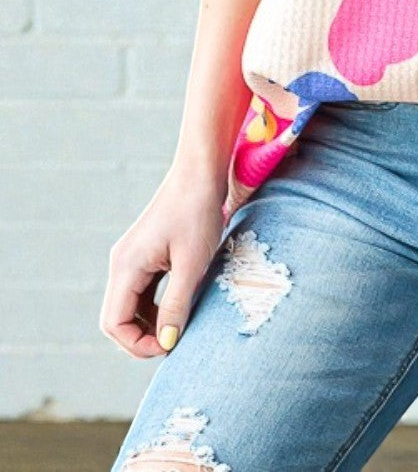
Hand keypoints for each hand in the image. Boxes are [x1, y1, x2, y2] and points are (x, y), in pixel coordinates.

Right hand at [100, 165, 227, 358]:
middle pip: (118, 318)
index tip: (169, 347)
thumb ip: (176, 305)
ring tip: (180, 326)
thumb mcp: (192, 264)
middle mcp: (121, 263)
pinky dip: (155, 305)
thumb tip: (166, 343)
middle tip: (175, 341)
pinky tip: (180, 307)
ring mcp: (131, 258)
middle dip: (142, 337)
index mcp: (126, 266)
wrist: (201, 173)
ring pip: (130, 305)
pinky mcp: (144, 254)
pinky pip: (141, 291)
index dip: (137, 345)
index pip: (114, 323)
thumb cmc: (198, 213)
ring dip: (150, 322)